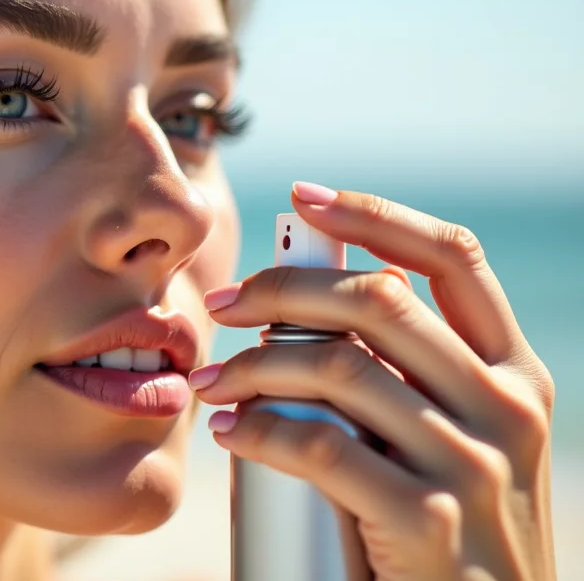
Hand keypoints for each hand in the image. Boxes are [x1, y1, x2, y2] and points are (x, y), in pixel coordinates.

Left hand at [188, 182, 555, 580]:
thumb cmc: (453, 529)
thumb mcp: (462, 441)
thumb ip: (417, 376)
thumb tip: (314, 307)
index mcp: (514, 372)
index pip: (453, 258)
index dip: (376, 215)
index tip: (304, 198)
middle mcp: (506, 405)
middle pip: (379, 301)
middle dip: (283, 287)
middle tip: (224, 303)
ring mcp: (473, 462)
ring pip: (338, 368)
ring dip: (254, 364)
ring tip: (213, 378)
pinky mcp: (427, 519)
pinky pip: (320, 447)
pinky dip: (257, 430)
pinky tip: (229, 430)